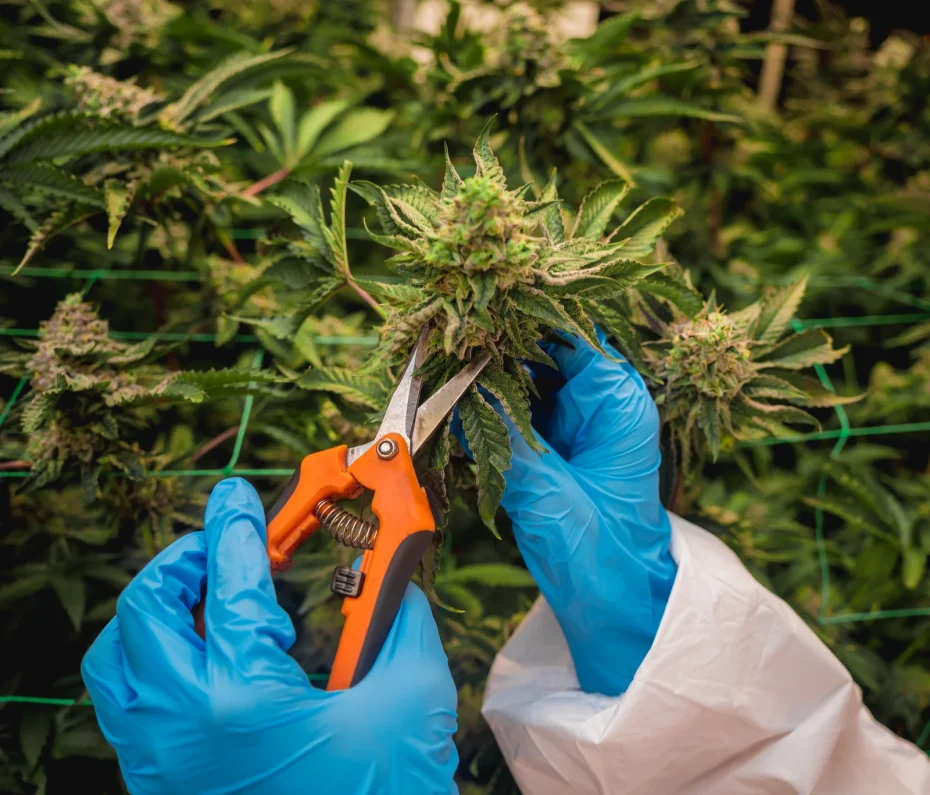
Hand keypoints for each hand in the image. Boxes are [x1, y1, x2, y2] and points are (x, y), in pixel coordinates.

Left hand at [82, 478, 457, 794]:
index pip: (230, 584)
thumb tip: (391, 569)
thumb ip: (398, 617)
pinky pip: (129, 701)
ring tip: (206, 594)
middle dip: (183, 561)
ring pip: (119, 659)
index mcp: (242, 699)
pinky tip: (206, 653)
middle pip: (145, 610)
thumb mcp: (410, 696)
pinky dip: (154, 657)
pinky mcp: (164, 782)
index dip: (237, 527)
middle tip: (222, 545)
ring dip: (156, 611)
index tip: (238, 496)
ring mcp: (162, 761)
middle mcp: (181, 728)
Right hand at [462, 332, 676, 695]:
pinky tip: (445, 400)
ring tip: (436, 362)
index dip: (524, 316)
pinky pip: (508, 411)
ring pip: (520, 377)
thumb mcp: (551, 495)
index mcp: (617, 401)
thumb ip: (503, 443)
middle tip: (444, 336)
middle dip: (494, 343)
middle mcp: (595, 402)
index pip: (571, 332)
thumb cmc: (603, 553)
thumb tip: (456, 393)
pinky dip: (480, 407)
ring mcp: (569, 423)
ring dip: (482, 373)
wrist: (614, 604)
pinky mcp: (544, 445)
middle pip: (540, 349)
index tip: (476, 310)